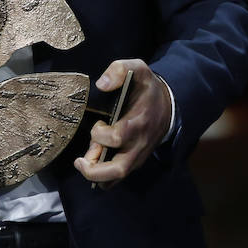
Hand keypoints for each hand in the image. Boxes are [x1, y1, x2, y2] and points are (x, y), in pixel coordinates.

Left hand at [74, 59, 171, 187]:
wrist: (167, 106)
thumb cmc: (146, 88)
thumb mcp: (138, 69)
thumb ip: (119, 70)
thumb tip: (101, 84)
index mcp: (138, 122)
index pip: (118, 137)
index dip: (101, 135)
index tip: (98, 123)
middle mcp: (138, 144)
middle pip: (119, 169)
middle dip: (95, 171)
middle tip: (79, 162)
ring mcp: (137, 155)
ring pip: (117, 177)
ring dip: (96, 176)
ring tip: (83, 163)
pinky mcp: (134, 161)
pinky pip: (118, 177)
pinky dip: (103, 178)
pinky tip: (92, 165)